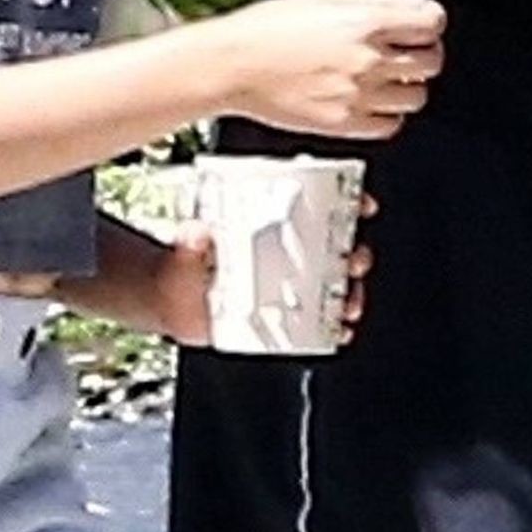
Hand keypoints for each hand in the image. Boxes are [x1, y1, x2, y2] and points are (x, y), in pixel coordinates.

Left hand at [124, 213, 374, 348]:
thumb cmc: (181, 267)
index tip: (362, 204)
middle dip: (355, 253)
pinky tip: (342, 330)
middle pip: (335, 247)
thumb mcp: (183, 253)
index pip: (317, 207)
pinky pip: (321, 320)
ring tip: (349, 303)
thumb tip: (195, 233)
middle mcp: (284, 252)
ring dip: (351, 292)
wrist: (170, 304)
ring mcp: (287, 284)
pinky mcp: (284, 316)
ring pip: (333, 284)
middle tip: (354, 261)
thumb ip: (187, 245)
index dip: (348, 202)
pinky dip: (336, 324)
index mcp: (269, 225)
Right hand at [222, 0, 445, 140]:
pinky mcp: (344, 122)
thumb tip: (415, 5)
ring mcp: (358, 93)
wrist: (232, 64)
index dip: (428, 23)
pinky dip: (387, 115)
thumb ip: (376, 2)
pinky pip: (389, 125)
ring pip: (416, 96)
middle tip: (405, 53)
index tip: (421, 26)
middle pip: (430, 62)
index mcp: (364, 21)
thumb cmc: (266, 29)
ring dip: (406, 86)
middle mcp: (367, 58)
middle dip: (422, 55)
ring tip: (383, 79)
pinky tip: (369, 101)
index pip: (430, 22)